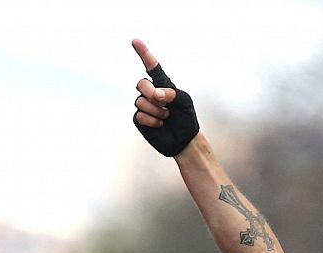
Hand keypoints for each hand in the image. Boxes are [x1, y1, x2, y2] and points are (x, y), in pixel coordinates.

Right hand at [131, 38, 199, 156]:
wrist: (184, 140)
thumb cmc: (186, 118)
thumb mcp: (185, 101)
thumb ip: (172, 93)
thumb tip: (155, 95)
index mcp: (163, 84)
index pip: (151, 66)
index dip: (143, 53)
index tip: (135, 41)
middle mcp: (151, 93)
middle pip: (141, 83)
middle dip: (151, 92)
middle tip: (164, 102)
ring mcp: (144, 106)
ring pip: (140, 101)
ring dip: (157, 111)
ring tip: (167, 117)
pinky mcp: (140, 119)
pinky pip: (140, 115)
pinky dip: (153, 121)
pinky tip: (160, 124)